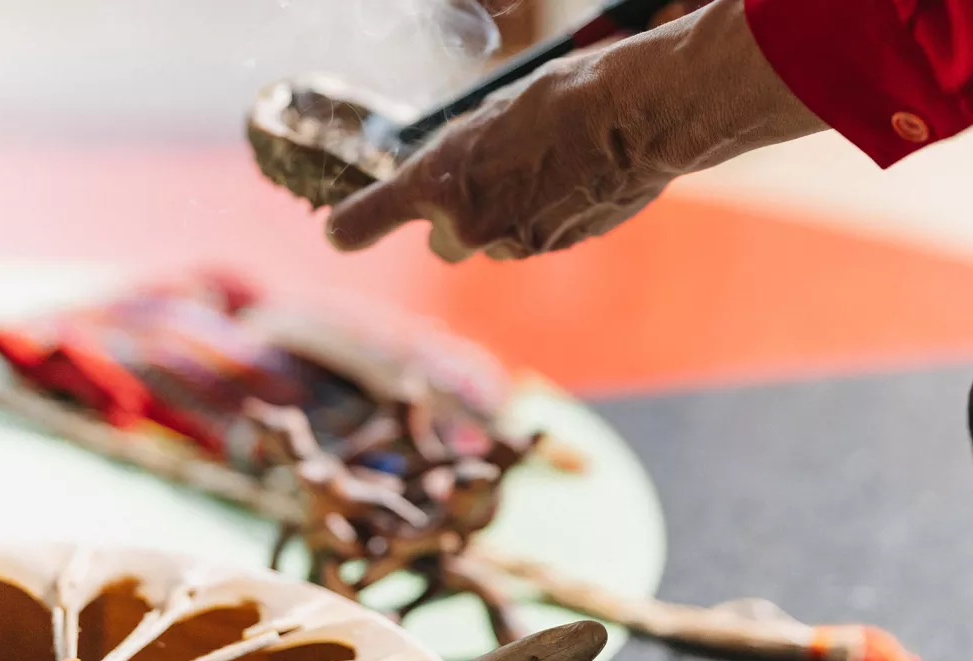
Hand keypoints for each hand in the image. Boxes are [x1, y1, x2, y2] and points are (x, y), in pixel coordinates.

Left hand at [324, 0, 825, 261]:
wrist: (633, 118)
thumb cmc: (560, 98)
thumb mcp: (488, 117)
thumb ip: (460, 160)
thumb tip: (450, 183)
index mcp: (437, 180)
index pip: (368, 218)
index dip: (353, 227)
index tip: (338, 233)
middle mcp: (466, 224)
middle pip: (444, 244)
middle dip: (460, 222)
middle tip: (488, 182)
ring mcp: (512, 244)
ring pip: (494, 243)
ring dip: (507, 219)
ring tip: (543, 169)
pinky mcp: (553, 250)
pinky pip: (534, 239)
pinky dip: (544, 219)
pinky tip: (571, 181)